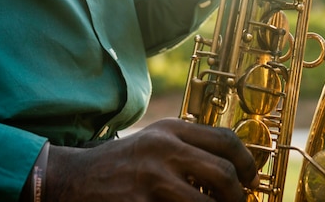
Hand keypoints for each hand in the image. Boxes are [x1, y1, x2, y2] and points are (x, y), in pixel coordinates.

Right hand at [45, 118, 257, 201]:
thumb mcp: (156, 140)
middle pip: (223, 173)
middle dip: (239, 196)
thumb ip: (190, 145)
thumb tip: (234, 167)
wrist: (73, 178)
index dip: (248, 162)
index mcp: (172, 129)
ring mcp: (151, 179)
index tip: (251, 179)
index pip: (226, 139)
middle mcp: (164, 150)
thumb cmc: (123, 161)